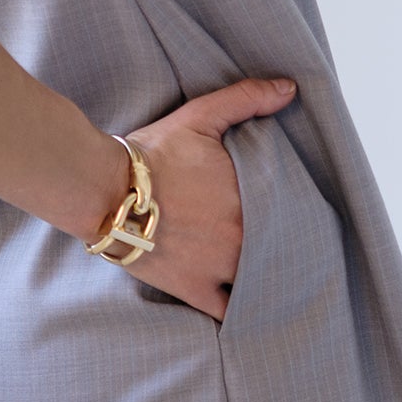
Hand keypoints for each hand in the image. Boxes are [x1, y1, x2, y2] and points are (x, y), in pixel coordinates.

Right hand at [117, 75, 299, 319]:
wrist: (104, 191)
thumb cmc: (152, 154)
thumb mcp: (200, 116)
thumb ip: (246, 99)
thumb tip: (289, 88)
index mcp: (251, 197)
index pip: (293, 210)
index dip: (297, 212)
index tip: (296, 211)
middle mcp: (242, 237)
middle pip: (280, 248)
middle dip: (284, 246)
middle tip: (289, 245)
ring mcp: (220, 267)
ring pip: (262, 282)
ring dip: (269, 279)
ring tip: (276, 277)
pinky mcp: (194, 289)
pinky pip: (229, 312)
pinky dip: (242, 312)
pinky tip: (252, 311)